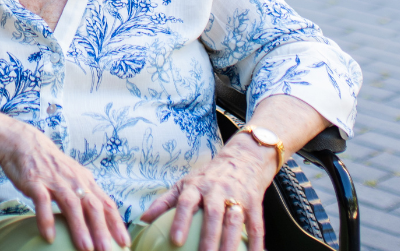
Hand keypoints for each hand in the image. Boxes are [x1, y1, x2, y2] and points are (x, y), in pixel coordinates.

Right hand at [0, 112, 130, 250]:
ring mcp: (55, 181)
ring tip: (86, 248)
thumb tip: (100, 222)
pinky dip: (47, 220)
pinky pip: (42, 202)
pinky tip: (49, 237)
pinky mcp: (35, 182)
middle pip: (92, 206)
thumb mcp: (73, 178)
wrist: (23, 143)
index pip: (106, 203)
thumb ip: (85, 196)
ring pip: (71, 205)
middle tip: (107, 250)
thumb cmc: (50, 166)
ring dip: (80, 227)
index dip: (116, 223)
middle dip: (102, 230)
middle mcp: (74, 181)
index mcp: (85, 181)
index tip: (124, 242)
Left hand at [140, 142, 276, 250]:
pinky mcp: (255, 203)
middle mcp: (217, 190)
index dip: (181, 221)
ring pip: (235, 222)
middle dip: (208, 237)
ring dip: (230, 244)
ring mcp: (237, 196)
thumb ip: (165, 202)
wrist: (243, 158)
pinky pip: (256, 226)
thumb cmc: (208, 177)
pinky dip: (257, 244)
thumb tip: (143, 220)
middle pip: (213, 215)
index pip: (186, 203)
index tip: (175, 241)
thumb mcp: (185, 183)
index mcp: (196, 186)